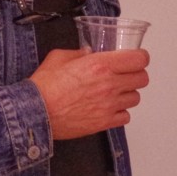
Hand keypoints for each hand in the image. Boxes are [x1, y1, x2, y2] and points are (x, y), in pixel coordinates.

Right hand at [29, 47, 149, 139]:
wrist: (33, 112)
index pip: (139, 59)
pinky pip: (126, 117)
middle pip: (142, 79)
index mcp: (101, 64)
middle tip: (125, 75)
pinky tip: (109, 108)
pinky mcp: (104, 122)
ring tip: (114, 93)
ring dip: (127, 94)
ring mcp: (109, 105)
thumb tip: (88, 53)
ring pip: (136, 98)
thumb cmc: (43, 86)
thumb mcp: (59, 57)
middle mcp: (109, 84)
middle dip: (135, 75)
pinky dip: (120, 113)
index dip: (140, 58)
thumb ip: (79, 53)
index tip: (136, 58)